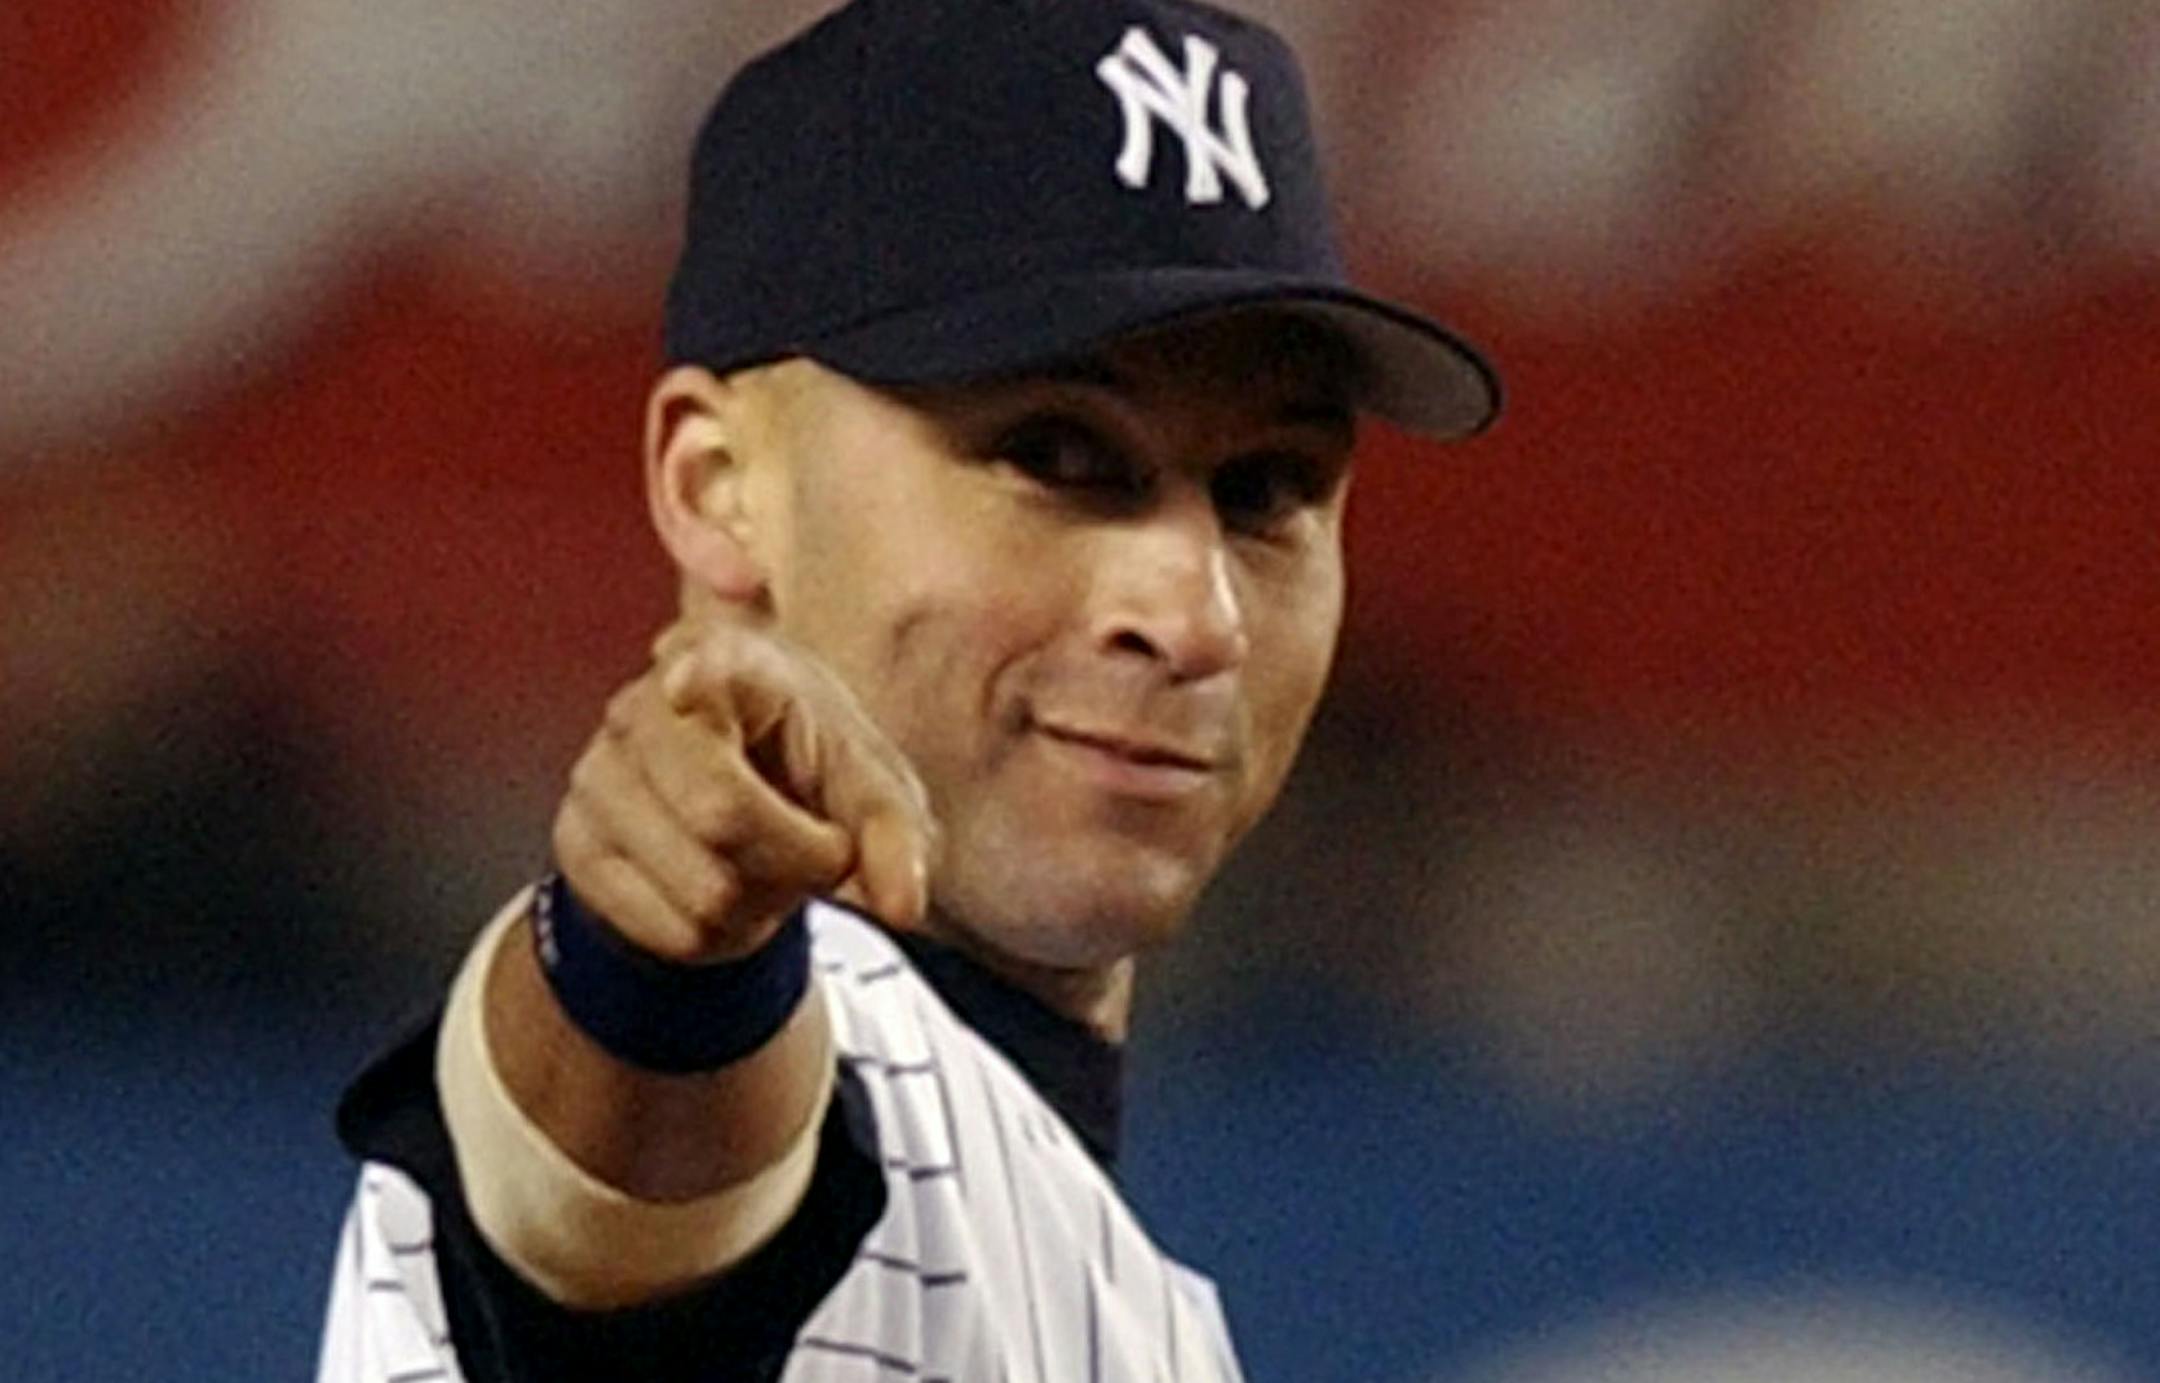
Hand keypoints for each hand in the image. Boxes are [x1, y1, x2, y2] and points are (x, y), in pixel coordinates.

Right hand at [551, 616, 936, 963]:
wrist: (733, 807)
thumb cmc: (810, 772)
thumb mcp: (872, 792)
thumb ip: (897, 839)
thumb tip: (905, 905)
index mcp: (727, 661)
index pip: (698, 659)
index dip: (691, 669)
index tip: (688, 672)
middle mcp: (645, 707)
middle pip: (719, 812)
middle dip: (794, 859)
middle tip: (819, 854)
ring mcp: (598, 774)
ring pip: (701, 890)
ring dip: (758, 906)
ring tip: (763, 867)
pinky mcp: (575, 843)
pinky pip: (667, 932)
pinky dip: (713, 936)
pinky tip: (718, 888)